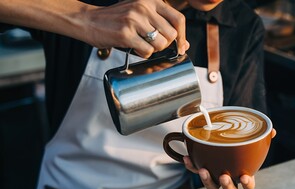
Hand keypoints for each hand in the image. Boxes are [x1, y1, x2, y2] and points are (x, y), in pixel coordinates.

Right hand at [0, 0, 188, 58]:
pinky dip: (143, 54)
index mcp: (151, 1)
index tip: (181, 46)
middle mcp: (144, 8)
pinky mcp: (125, 34)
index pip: (178, 19)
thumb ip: (161, 25)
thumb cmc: (116, 19)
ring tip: (142, 45)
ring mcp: (134, 20)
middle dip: (165, 45)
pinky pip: (146, 51)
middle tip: (153, 45)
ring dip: (154, 50)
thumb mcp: (140, 14)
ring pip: (160, 44)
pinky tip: (135, 48)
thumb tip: (183, 44)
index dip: (183, 36)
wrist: (88, 20)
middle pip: (171, 35)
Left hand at [183, 128, 275, 188]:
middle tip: (224, 177)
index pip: (248, 185)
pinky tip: (187, 158)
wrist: (220, 135)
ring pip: (212, 187)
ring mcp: (215, 175)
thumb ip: (261, 135)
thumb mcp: (250, 136)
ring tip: (203, 170)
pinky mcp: (201, 169)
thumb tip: (272, 131)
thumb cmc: (238, 140)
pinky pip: (195, 170)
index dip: (247, 184)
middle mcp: (229, 178)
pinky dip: (191, 166)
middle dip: (227, 186)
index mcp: (243, 173)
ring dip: (207, 181)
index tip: (245, 177)